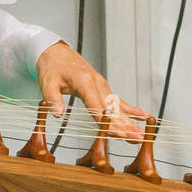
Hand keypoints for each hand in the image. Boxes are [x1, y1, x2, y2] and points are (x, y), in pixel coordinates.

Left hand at [35, 40, 150, 141]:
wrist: (56, 52)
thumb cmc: (52, 67)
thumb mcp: (47, 83)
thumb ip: (53, 100)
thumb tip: (57, 114)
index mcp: (85, 82)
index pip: (99, 108)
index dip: (110, 123)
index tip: (119, 134)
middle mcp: (98, 84)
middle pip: (113, 110)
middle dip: (126, 126)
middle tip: (137, 139)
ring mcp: (102, 86)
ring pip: (118, 107)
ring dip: (131, 122)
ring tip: (142, 135)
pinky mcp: (103, 88)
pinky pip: (119, 101)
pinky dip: (132, 110)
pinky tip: (144, 116)